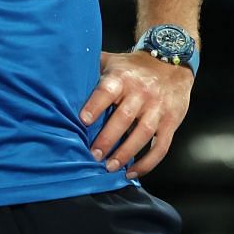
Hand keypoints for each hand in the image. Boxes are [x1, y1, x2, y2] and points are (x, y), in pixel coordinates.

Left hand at [78, 50, 193, 175]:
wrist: (171, 62)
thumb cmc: (134, 68)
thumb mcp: (112, 61)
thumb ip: (91, 69)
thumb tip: (62, 80)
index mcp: (123, 77)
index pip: (107, 91)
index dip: (95, 105)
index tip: (83, 121)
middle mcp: (142, 92)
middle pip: (124, 117)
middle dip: (108, 139)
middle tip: (94, 155)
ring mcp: (158, 108)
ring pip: (143, 133)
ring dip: (126, 153)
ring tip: (110, 167)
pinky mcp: (171, 121)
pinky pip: (161, 146)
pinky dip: (148, 163)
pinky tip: (133, 172)